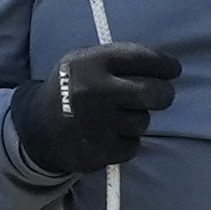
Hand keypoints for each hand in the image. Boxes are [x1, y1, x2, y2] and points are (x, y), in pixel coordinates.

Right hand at [15, 41, 180, 177]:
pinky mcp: (101, 150)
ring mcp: (99, 123)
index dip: (165, 65)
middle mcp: (96, 90)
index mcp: (93, 62)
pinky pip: (133, 145)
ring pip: (144, 120)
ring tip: (116, 117)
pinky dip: (126, 141)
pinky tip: (109, 135)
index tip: (173, 70)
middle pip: (156, 93)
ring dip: (136, 119)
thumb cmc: (72, 89)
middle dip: (164, 94)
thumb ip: (118, 59)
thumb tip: (165, 67)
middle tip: (160, 95)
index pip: (144, 58)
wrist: (37, 128)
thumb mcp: (84, 61)